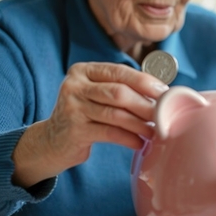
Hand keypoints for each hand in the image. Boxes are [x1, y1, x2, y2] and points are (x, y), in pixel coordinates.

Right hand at [12, 62, 168, 187]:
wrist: (52, 141)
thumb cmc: (84, 116)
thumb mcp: (96, 95)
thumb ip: (120, 88)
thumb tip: (160, 92)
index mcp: (83, 71)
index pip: (119, 72)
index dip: (144, 82)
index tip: (164, 92)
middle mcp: (75, 85)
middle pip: (118, 92)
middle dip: (145, 104)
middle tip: (164, 115)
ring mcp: (72, 108)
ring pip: (115, 114)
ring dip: (140, 124)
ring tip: (155, 131)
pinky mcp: (74, 130)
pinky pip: (109, 133)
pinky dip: (128, 138)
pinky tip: (139, 143)